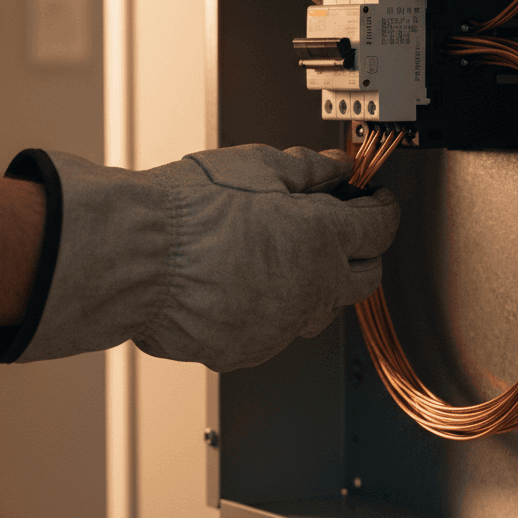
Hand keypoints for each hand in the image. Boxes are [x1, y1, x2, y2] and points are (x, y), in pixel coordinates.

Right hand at [11, 144, 398, 371]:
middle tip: (342, 231)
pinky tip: (239, 284)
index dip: (382, 209)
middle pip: (365, 279)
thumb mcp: (255, 167)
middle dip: (362, 252)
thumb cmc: (187, 211)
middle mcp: (312, 289)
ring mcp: (280, 326)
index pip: (378, 228)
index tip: (376, 202)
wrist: (135, 257)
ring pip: (316, 309)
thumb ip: (307, 169)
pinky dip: (267, 309)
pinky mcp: (246, 350)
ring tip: (279, 256)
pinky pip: (271, 330)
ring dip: (313, 284)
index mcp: (323, 239)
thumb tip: (336, 168)